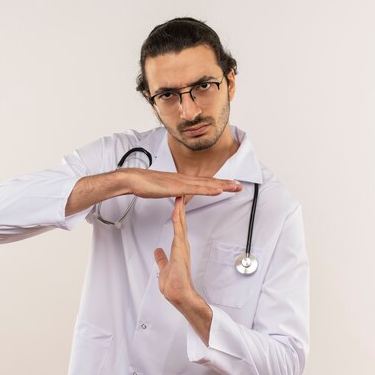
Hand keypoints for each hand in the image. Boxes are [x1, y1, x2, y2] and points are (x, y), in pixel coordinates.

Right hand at [120, 168, 241, 199]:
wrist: (134, 180)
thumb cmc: (146, 184)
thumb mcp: (164, 190)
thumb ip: (173, 192)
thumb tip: (179, 195)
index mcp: (182, 180)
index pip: (204, 182)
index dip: (218, 183)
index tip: (230, 185)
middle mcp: (185, 179)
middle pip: (209, 181)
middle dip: (226, 183)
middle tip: (240, 185)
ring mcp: (182, 182)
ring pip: (206, 184)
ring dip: (222, 185)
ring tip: (235, 186)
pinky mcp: (178, 187)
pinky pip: (196, 189)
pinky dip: (209, 189)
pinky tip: (218, 190)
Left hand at [153, 196, 195, 305]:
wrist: (179, 295)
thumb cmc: (174, 285)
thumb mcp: (164, 268)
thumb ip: (161, 259)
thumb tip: (157, 251)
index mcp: (179, 249)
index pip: (178, 229)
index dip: (177, 216)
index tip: (176, 204)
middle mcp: (182, 246)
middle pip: (181, 223)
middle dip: (180, 209)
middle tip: (180, 194)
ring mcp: (182, 248)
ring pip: (181, 225)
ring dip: (180, 211)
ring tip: (180, 197)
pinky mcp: (180, 251)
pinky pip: (178, 232)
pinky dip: (178, 220)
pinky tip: (177, 211)